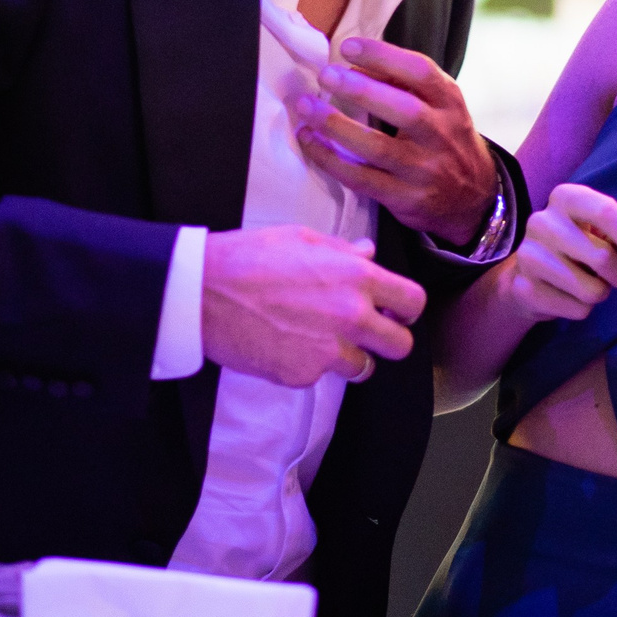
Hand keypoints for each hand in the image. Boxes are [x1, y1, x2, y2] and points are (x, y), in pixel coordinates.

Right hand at [202, 225, 423, 386]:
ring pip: (364, 367)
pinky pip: (321, 377)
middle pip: (401, 345)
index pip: (414, 301)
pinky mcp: (303, 374)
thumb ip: (342, 251)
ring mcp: (329, 349)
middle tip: (364, 333)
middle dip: (386, 340)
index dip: (406, 308)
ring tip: (318, 339)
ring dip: (349, 357)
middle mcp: (351, 315)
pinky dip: (308, 365)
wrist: (202, 293)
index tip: (393, 311)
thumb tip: (368, 254)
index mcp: (356, 277)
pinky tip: (285, 345)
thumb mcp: (299, 239)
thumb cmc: (246, 259)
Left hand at [291, 37, 496, 244]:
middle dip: (361, 90)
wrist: (474, 198)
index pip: (421, 73)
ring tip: (308, 108)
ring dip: (337, 126)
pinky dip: (330, 160)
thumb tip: (352, 64)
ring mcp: (424, 170)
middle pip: (403, 110)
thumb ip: (404, 84)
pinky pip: (361, 179)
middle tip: (326, 75)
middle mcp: (441, 135)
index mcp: (450, 102)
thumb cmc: (445, 139)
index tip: (348, 46)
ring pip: (377, 148)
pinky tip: (309, 141)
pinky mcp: (406, 199)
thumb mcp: (440, 106)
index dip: (385, 57)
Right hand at [502, 183, 616, 322]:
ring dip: (600, 292)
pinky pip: (578, 309)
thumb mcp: (606, 227)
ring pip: (592, 290)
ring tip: (587, 283)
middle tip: (616, 275)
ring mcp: (528, 255)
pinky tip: (567, 295)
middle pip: (603, 257)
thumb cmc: (578, 244)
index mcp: (565, 198)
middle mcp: (542, 222)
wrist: (530, 273)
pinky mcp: (524, 288)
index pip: (605, 211)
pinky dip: (582, 308)